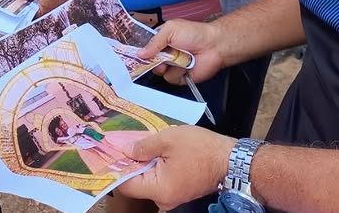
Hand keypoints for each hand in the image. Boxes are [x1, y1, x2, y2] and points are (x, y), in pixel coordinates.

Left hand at [118, 126, 234, 209]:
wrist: (231, 160)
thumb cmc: (201, 148)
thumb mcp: (169, 139)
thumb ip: (144, 146)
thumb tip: (125, 151)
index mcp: (159, 189)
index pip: (127, 184)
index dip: (116, 167)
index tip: (107, 153)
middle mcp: (164, 199)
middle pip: (136, 182)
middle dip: (129, 162)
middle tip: (121, 143)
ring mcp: (172, 196)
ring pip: (148, 179)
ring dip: (142, 163)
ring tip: (136, 143)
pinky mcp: (179, 190)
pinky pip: (159, 179)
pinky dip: (154, 166)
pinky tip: (152, 151)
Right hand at [138, 18, 226, 83]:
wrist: (213, 46)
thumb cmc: (194, 33)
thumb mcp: (170, 30)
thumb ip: (154, 41)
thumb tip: (140, 53)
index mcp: (161, 41)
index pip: (145, 49)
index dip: (141, 53)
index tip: (137, 55)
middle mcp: (165, 54)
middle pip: (149, 63)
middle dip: (154, 60)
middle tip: (163, 56)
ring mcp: (172, 66)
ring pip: (160, 72)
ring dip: (169, 65)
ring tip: (180, 57)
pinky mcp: (180, 77)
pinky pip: (171, 79)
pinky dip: (178, 72)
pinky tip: (186, 65)